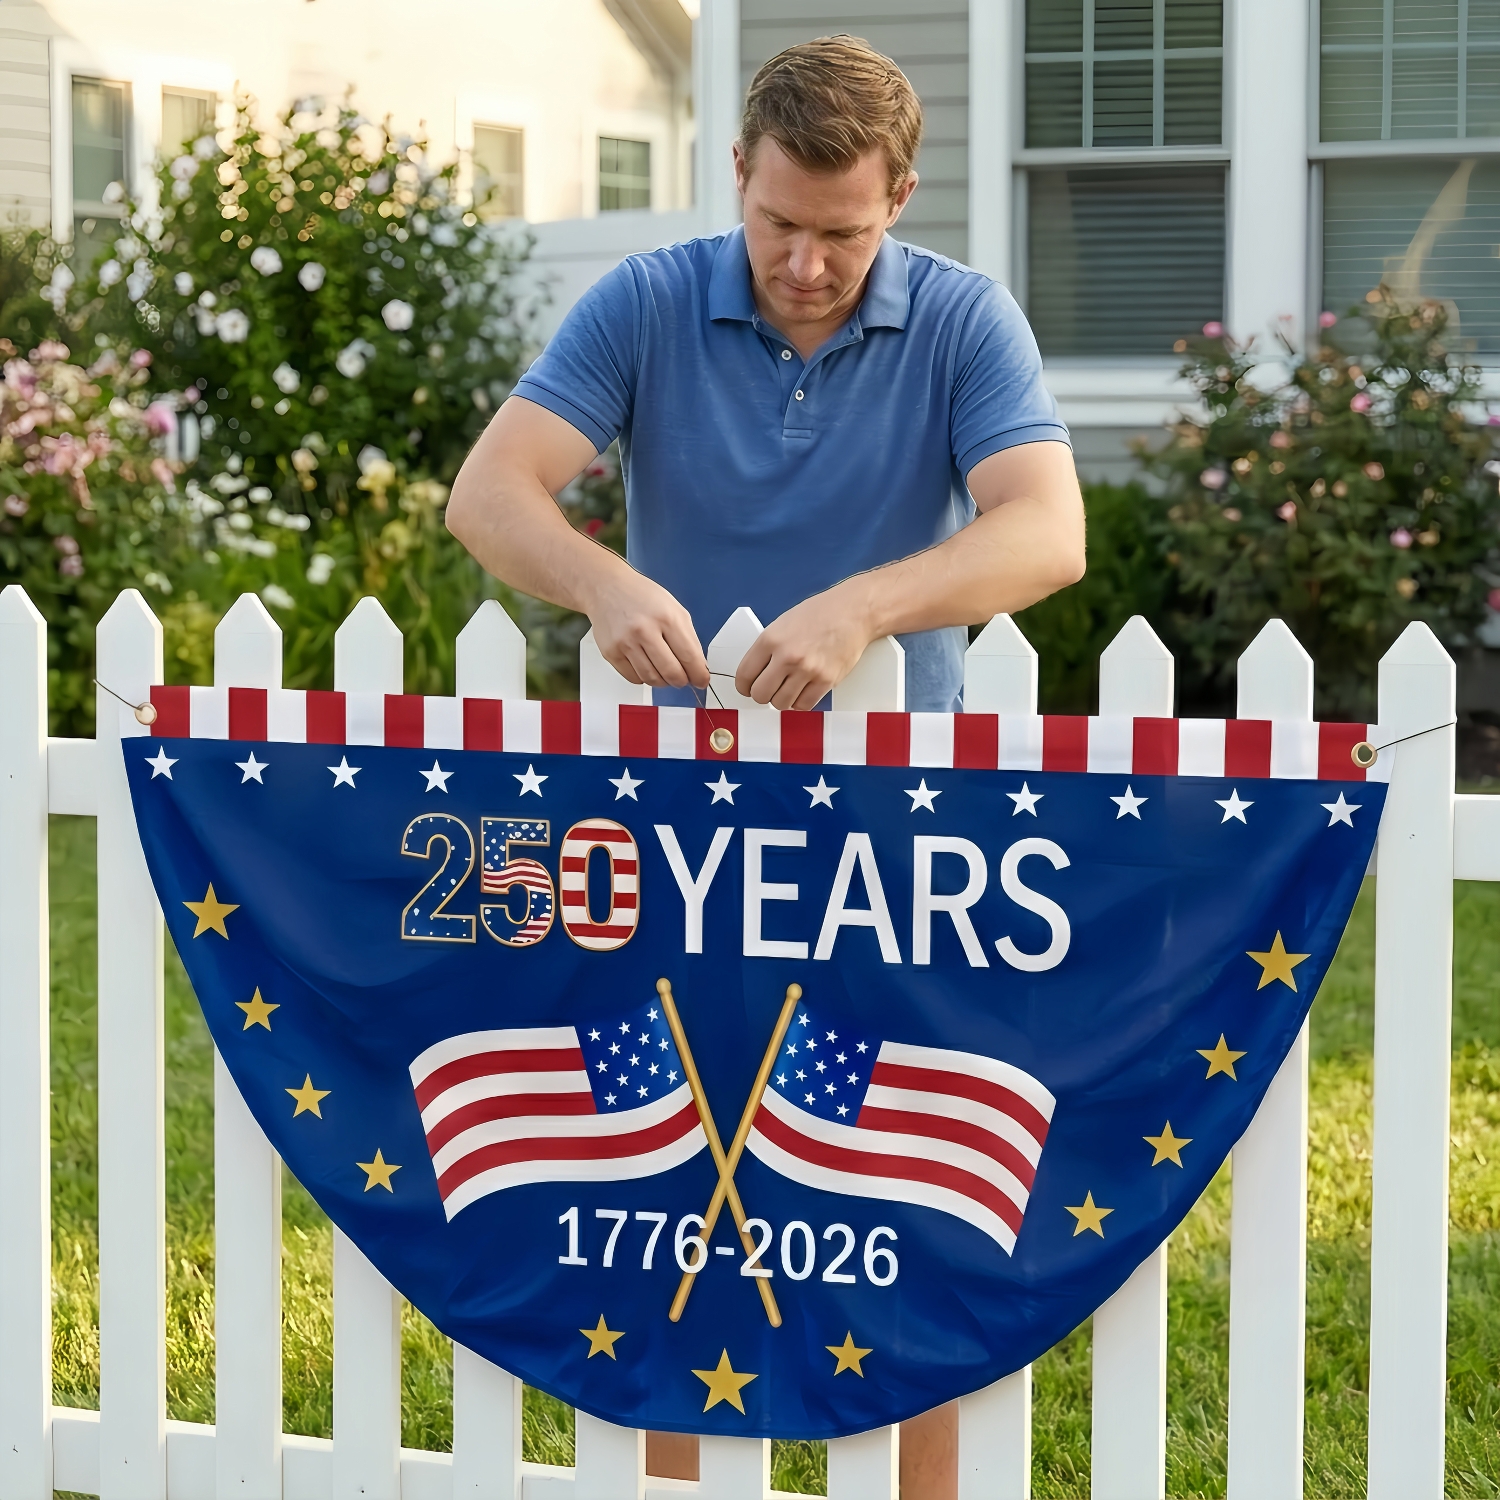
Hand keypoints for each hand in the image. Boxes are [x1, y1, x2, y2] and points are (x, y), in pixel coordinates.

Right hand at [586, 569, 708, 689]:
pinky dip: (644, 677)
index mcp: (666, 618)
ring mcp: (626, 643)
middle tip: (684, 678)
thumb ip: (688, 638)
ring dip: (663, 681)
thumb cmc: (641, 596)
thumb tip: (698, 667)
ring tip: (665, 671)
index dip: (699, 675)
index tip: (701, 680)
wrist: (606, 587)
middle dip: (682, 681)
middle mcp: (645, 631)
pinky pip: (634, 678)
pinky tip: (647, 665)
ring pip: (652, 680)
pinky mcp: (611, 653)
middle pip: (671, 673)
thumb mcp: (674, 609)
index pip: (689, 657)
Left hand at [735, 584, 874, 709]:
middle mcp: (787, 656)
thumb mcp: (783, 623)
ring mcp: (807, 670)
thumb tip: (755, 672)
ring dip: (782, 700)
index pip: (744, 676)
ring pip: (780, 704)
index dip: (744, 686)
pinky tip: (802, 691)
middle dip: (762, 695)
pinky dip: (800, 702)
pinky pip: (803, 705)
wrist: (854, 611)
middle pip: (760, 694)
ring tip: (788, 688)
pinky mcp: (826, 681)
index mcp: (771, 639)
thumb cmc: (821, 613)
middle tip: (768, 690)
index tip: (748, 688)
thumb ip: (767, 648)